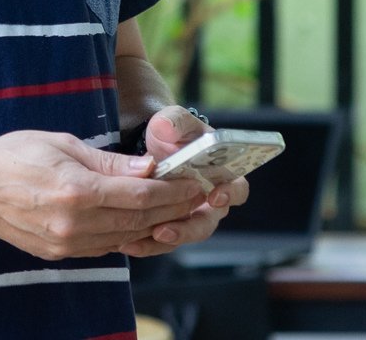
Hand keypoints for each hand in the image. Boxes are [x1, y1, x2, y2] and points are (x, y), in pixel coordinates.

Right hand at [0, 131, 212, 261]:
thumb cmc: (14, 155)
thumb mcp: (63, 143)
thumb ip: (108, 161)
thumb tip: (147, 168)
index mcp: (77, 190)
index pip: (140, 195)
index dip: (174, 191)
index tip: (196, 184)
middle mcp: (75, 224)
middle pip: (139, 219)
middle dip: (174, 208)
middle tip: (200, 198)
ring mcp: (68, 244)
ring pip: (127, 237)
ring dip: (156, 224)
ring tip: (179, 210)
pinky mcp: (61, 253)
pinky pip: (107, 246)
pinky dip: (129, 234)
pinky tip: (144, 222)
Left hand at [116, 109, 250, 257]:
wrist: (152, 148)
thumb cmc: (172, 133)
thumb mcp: (173, 121)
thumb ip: (174, 121)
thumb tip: (166, 126)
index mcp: (222, 173)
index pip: (238, 189)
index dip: (230, 195)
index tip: (215, 196)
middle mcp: (210, 199)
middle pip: (209, 221)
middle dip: (189, 228)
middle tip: (168, 229)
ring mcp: (190, 214)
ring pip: (185, 234)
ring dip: (167, 239)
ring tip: (150, 235)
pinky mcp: (170, 224)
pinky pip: (163, 241)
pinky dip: (147, 244)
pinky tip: (128, 243)